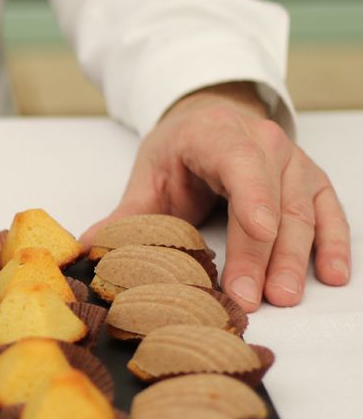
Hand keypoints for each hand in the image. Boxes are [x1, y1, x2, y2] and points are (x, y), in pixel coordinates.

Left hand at [82, 82, 350, 311]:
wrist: (210, 120)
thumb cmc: (178, 152)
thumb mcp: (147, 176)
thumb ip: (125, 215)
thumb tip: (86, 248)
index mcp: (216, 135)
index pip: (240, 164)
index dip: (252, 198)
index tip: (258, 232)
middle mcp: (264, 142)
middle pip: (271, 200)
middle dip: (263, 253)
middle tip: (253, 298)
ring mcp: (293, 161)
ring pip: (301, 212)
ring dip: (295, 258)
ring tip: (283, 298)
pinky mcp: (311, 181)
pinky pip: (328, 213)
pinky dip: (333, 243)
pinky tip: (332, 275)